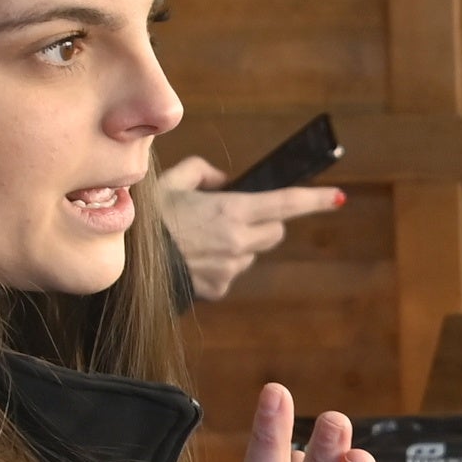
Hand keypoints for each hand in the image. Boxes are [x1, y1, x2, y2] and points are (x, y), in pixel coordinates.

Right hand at [150, 161, 343, 303]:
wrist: (124, 264)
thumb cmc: (146, 217)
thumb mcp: (171, 181)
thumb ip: (204, 173)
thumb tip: (225, 181)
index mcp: (232, 210)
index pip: (285, 203)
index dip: (315, 200)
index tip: (337, 198)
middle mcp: (238, 241)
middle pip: (275, 232)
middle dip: (266, 223)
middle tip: (237, 216)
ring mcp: (230, 268)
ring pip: (251, 254)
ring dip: (239, 245)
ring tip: (201, 239)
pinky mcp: (219, 288)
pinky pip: (230, 274)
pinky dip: (220, 265)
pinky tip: (193, 258)